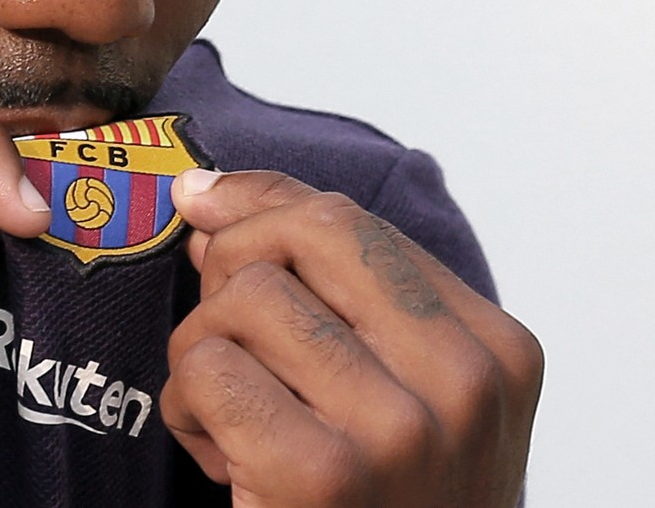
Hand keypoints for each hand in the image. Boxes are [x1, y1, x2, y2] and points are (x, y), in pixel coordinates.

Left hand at [161, 169, 542, 507]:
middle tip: (225, 329)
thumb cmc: (382, 500)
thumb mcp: (391, 386)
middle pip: (297, 237)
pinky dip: (186, 408)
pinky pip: (206, 369)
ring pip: (239, 302)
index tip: (208, 206)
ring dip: (202, 354)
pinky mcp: (320, 475)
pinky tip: (219, 457)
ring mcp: (398, 429)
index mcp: (494, 348)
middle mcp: (462, 382)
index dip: (259, 203)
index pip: (352, 220)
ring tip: (233, 416)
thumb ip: (326, 288)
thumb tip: (211, 202)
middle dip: (231, 266)